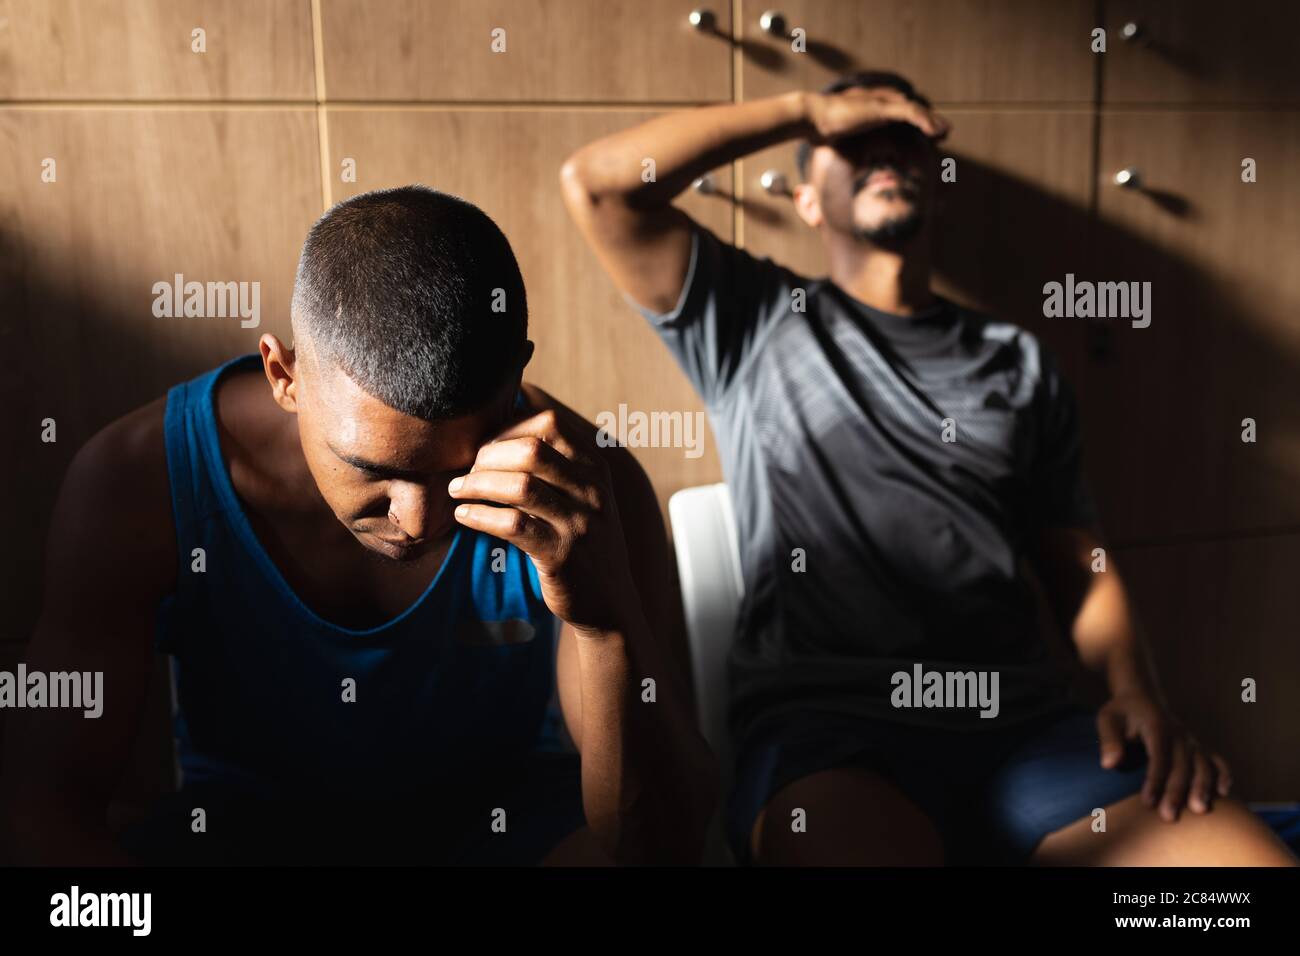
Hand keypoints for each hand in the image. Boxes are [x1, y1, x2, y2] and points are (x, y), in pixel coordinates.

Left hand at [448, 386, 639, 635]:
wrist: (610, 602)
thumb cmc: (583, 542)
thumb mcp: (584, 498)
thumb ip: (556, 467)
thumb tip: (497, 435)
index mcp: (595, 468)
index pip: (550, 424)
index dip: (508, 429)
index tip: (485, 447)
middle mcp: (592, 491)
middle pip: (531, 450)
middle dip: (488, 456)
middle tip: (466, 470)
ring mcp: (579, 523)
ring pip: (520, 486)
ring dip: (477, 484)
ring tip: (457, 490)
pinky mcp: (561, 555)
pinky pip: (513, 525)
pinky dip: (480, 516)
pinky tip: (464, 516)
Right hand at [803, 86, 949, 143]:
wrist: (812, 117)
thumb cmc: (820, 129)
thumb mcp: (839, 138)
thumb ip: (847, 145)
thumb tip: (845, 165)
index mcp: (872, 108)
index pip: (899, 113)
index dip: (915, 123)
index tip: (927, 136)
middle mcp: (879, 101)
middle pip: (912, 109)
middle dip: (928, 121)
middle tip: (943, 133)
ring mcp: (881, 103)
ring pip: (915, 110)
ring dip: (932, 121)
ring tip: (945, 133)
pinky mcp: (882, 108)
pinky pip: (910, 113)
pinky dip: (924, 121)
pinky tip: (934, 132)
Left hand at [1096, 691, 1232, 821]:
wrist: (1142, 696)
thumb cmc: (1122, 712)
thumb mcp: (1107, 719)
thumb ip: (1109, 740)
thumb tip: (1109, 764)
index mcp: (1156, 726)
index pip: (1158, 756)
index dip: (1155, 780)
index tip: (1147, 802)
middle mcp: (1179, 734)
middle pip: (1182, 765)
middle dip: (1176, 792)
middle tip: (1168, 816)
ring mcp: (1192, 740)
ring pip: (1203, 765)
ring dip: (1202, 788)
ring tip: (1199, 810)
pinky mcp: (1199, 746)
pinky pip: (1217, 760)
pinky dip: (1224, 774)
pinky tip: (1224, 793)